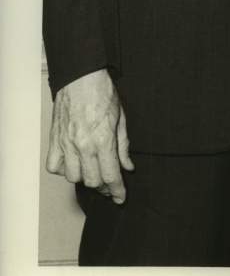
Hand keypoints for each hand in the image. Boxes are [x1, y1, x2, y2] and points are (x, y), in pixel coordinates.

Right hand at [46, 68, 133, 203]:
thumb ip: (123, 146)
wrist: (80, 78)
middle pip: (92, 181)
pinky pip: (55, 167)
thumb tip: (128, 166)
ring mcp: (66, 144)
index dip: (117, 191)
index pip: (111, 176)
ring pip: (73, 177)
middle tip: (110, 184)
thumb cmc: (103, 93)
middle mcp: (83, 146)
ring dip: (84, 177)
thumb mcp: (121, 118)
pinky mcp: (54, 140)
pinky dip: (64, 169)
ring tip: (93, 171)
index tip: (121, 197)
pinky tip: (73, 162)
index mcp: (103, 140)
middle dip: (104, 187)